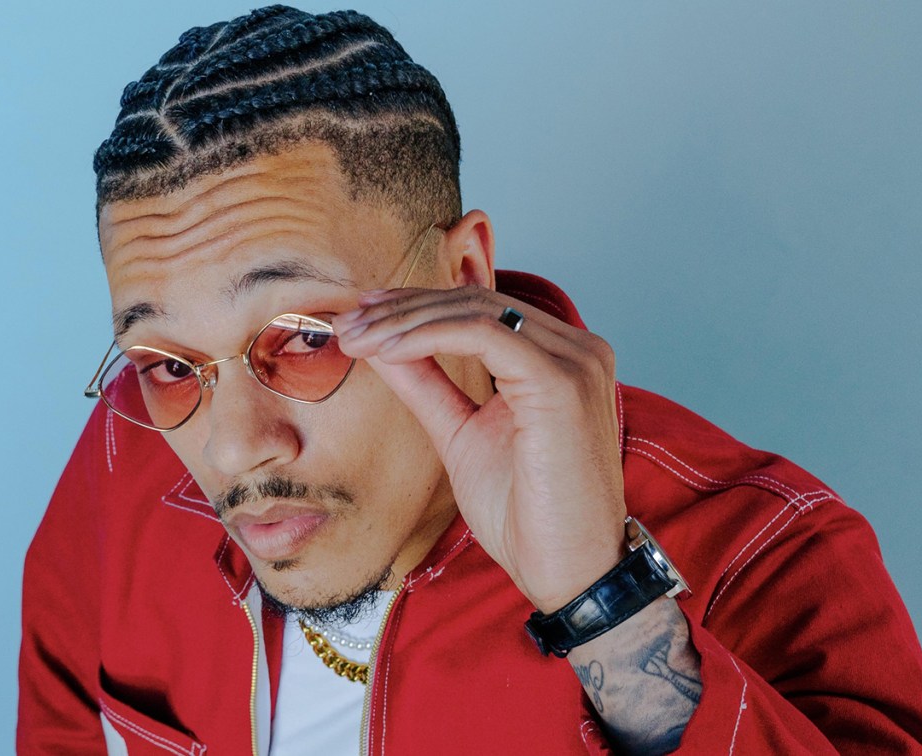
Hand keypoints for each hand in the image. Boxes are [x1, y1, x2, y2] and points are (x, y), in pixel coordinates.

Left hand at [333, 285, 626, 611]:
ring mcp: (575, 361)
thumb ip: (427, 385)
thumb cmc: (525, 514)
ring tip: (355, 338)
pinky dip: (427, 337)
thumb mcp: (460, 435)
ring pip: (476, 310)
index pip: (480, 309)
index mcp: (559, 359)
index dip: (415, 307)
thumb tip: (382, 346)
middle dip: (401, 309)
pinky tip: (386, 350)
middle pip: (475, 300)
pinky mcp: (561, 382)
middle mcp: (576, 350)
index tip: (362, 320)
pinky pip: (482, 336)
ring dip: (405, 321)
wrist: (567, 572)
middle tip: (346, 324)